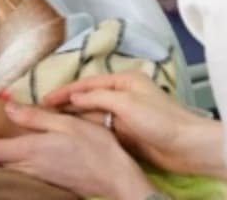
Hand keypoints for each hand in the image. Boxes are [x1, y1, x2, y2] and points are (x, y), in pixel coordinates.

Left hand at [0, 103, 154, 199]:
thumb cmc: (95, 146)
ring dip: (1, 155)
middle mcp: (27, 167)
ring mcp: (35, 177)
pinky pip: (20, 172)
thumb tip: (6, 108)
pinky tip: (23, 153)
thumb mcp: (68, 124)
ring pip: (7, 167)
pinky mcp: (45, 182)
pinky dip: (15, 162)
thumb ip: (36, 117)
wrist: (113, 178)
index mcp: (30, 149)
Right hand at [41, 71, 226, 182]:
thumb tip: (75, 95)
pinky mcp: (127, 131)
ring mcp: (125, 113)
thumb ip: (100, 97)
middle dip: (66, 103)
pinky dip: (85, 129)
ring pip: (93, 113)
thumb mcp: (127, 104)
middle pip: (89, 96)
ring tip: (49, 124)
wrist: (186, 146)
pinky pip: (100, 127)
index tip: (44, 99)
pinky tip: (71, 136)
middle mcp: (124, 93)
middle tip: (41, 113)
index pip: (88, 82)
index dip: (65, 90)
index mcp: (126, 80)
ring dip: (73, 117)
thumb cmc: (160, 121)